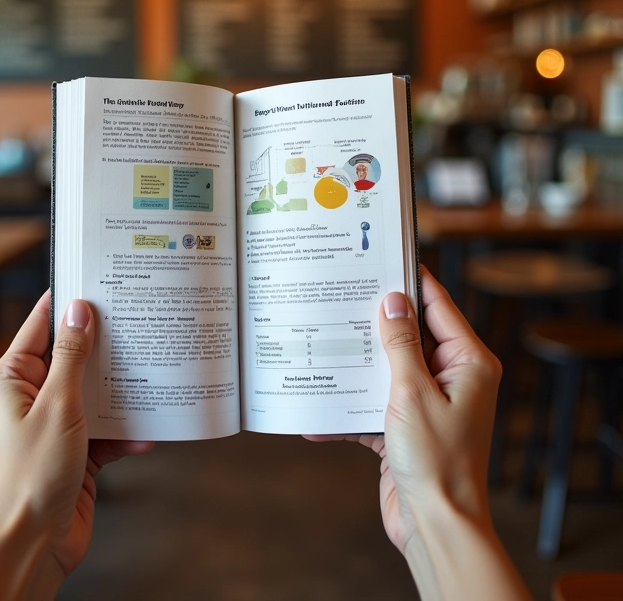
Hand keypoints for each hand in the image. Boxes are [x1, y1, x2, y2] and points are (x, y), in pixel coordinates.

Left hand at [0, 292, 153, 586]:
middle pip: (73, 355)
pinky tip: (147, 431)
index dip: (68, 302)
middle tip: (137, 323)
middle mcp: (33, 395)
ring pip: (95, 389)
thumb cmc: (32, 476)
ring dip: (120, 387)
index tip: (98, 281)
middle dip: (105, 344)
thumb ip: (71, 356)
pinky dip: (126, 430)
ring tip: (150, 371)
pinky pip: (106, 426)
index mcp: (14, 378)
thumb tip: (79, 311)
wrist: (34, 542)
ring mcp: (56, 420)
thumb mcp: (58, 405)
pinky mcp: (77, 446)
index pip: (41, 325)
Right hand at [305, 268, 501, 554]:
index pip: (437, 307)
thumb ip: (401, 344)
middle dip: (376, 323)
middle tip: (343, 298)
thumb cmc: (437, 462)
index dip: (411, 282)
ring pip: (389, 367)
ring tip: (325, 342)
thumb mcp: (412, 392)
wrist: (434, 526)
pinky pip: (375, 403)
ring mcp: (428, 402)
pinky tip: (318, 408)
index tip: (383, 259)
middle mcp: (451, 378)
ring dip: (359, 363)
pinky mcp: (406, 426)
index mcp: (467, 363)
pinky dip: (350, 406)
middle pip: (410, 336)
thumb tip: (393, 301)